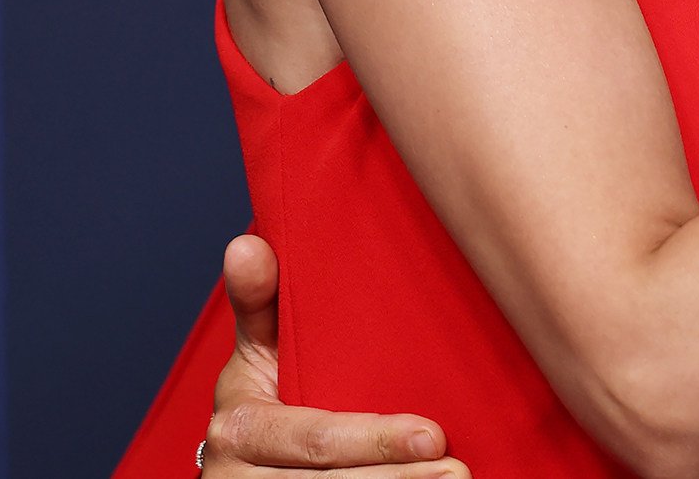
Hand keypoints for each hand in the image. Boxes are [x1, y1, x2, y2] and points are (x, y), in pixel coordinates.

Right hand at [200, 237, 466, 478]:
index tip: (432, 436)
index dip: (376, 440)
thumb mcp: (255, 354)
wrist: (241, 473)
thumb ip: (259, 303)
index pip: (316, 439)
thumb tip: (246, 243)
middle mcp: (239, 477)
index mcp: (239, 428)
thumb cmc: (261, 402)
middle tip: (458, 469)